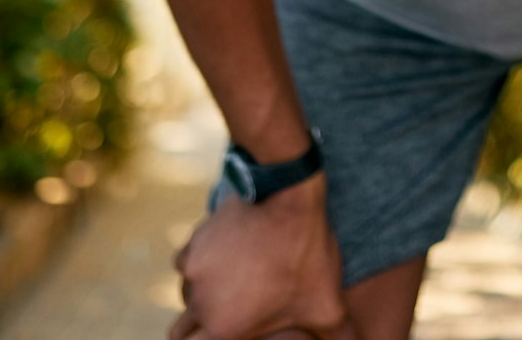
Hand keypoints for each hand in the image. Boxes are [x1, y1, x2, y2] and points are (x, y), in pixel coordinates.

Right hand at [167, 172, 357, 339]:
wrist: (287, 196)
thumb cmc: (307, 255)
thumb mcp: (328, 304)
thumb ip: (340, 337)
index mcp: (224, 328)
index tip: (224, 333)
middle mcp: (199, 303)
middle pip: (181, 330)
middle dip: (195, 330)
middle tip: (222, 319)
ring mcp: (192, 270)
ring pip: (186, 294)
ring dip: (200, 296)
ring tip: (232, 286)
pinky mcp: (193, 241)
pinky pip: (187, 262)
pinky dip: (201, 264)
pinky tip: (226, 257)